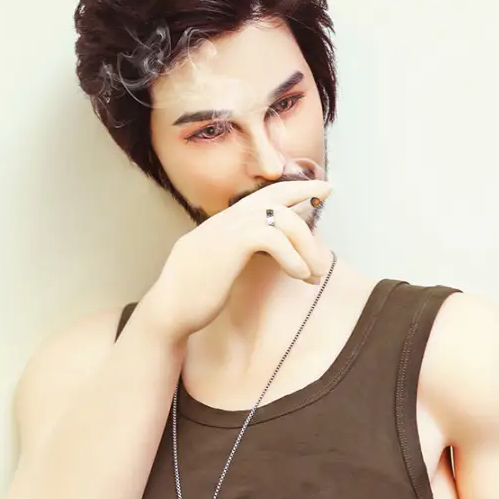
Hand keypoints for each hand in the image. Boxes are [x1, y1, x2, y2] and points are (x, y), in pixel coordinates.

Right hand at [142, 177, 332, 343]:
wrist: (169, 310)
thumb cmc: (194, 297)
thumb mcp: (219, 266)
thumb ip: (239, 251)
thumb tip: (267, 249)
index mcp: (223, 224)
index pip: (261, 197)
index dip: (290, 188)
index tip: (317, 187)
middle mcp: (226, 220)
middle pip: (272, 194)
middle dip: (304, 190)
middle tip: (330, 192)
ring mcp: (227, 229)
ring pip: (280, 218)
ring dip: (306, 245)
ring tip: (315, 273)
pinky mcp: (231, 244)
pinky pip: (273, 238)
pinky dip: (293, 256)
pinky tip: (300, 276)